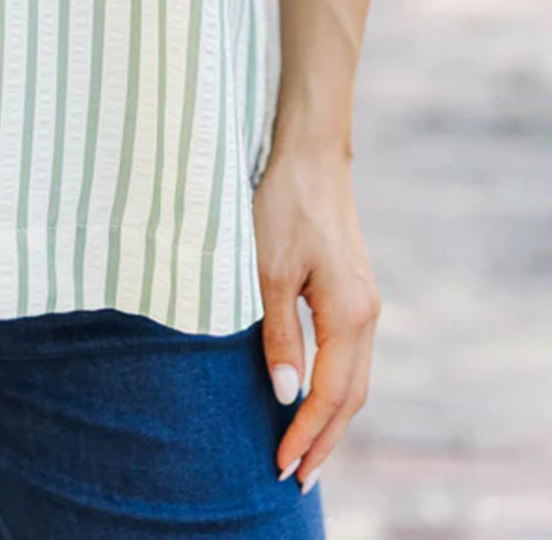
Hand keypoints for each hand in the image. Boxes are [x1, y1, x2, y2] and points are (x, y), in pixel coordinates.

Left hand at [253, 147, 380, 492]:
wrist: (310, 156)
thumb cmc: (283, 205)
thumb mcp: (267, 270)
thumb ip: (277, 335)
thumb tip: (284, 394)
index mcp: (349, 313)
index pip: (330, 394)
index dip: (305, 432)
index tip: (281, 465)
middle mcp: (367, 314)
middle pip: (352, 397)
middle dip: (324, 441)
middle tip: (294, 478)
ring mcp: (365, 303)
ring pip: (355, 379)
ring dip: (331, 419)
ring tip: (304, 453)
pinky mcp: (355, 292)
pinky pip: (351, 357)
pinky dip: (335, 388)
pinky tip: (314, 400)